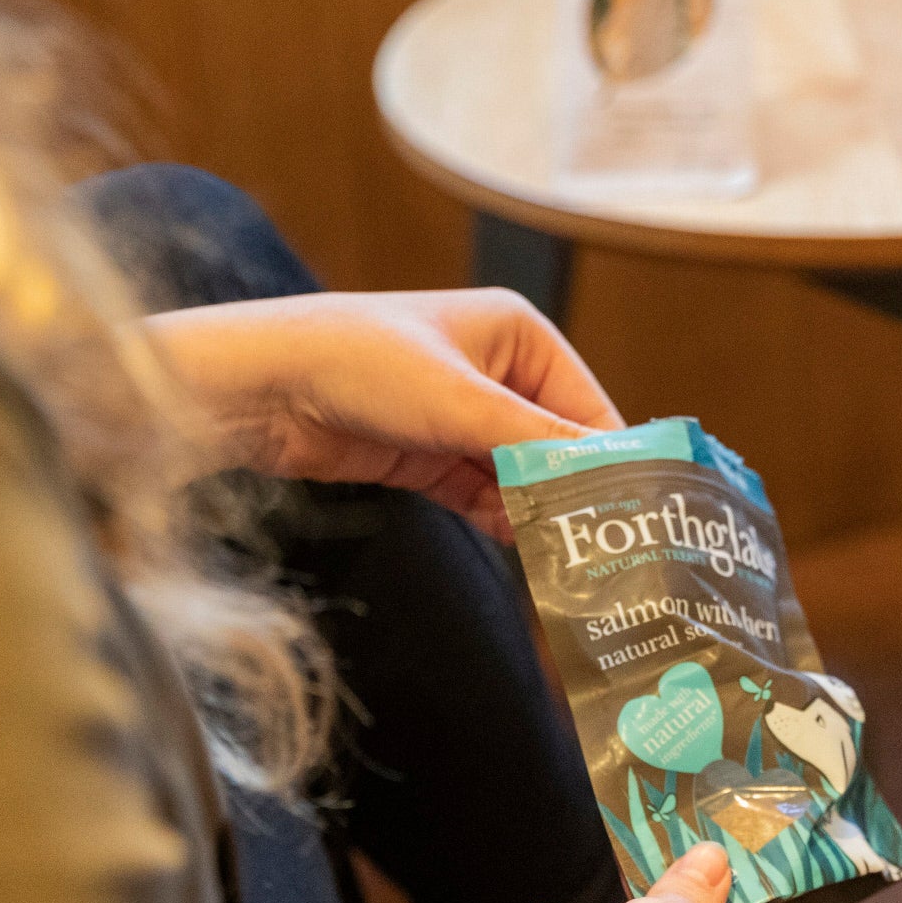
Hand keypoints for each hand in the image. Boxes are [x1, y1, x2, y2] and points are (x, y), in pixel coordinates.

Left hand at [145, 288, 621, 534]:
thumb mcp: (462, 404)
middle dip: (579, 498)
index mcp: (520, 335)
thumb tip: (617, 477)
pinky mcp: (430, 456)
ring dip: (542, 519)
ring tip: (576, 567)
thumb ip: (541, 445)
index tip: (644, 521)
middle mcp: (499, 372)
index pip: (592, 410)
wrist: (256, 390)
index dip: (617, 466)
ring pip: (525, 479)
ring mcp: (464, 417)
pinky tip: (527, 556)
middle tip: (614, 557)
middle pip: (561, 448)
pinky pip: (487, 497)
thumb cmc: (357, 363)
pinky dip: (506, 524)